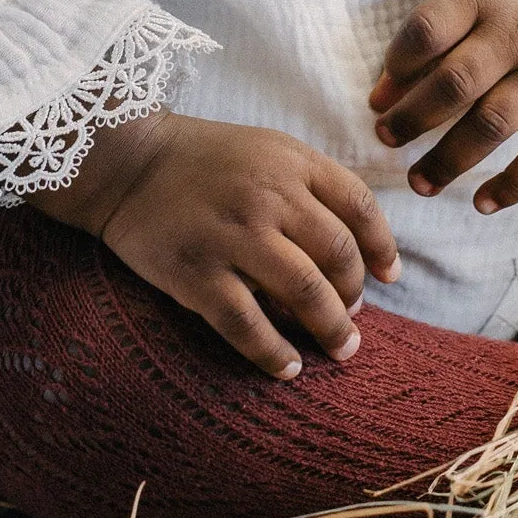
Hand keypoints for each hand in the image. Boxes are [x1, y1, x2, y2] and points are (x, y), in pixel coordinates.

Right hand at [29, 111, 399, 380]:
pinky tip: (290, 368)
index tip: (390, 276)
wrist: (127, 162)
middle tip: (355, 317)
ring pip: (305, 293)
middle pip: (339, 255)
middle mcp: (269, 197)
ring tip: (341, 349)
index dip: (383, 247)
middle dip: (356, 294)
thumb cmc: (204, 158)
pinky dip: (276, 353)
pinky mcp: (197, 275)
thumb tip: (360, 243)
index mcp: (292, 162)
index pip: (360, 206)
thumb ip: (312, 184)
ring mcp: (233, 238)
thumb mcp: (267, 149)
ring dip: (332, 329)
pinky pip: (249, 326)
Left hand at [370, 0, 517, 213]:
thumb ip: (424, 46)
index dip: (398, 64)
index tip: (379, 97)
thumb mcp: (465, 2)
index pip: (430, 30)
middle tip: (385, 139)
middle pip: (458, 82)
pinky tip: (482, 204)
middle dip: (414, 118)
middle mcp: (517, 35)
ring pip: (494, 123)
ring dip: (449, 160)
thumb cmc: (502, 9)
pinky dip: (513, 186)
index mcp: (480, 1)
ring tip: (418, 182)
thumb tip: (380, 102)